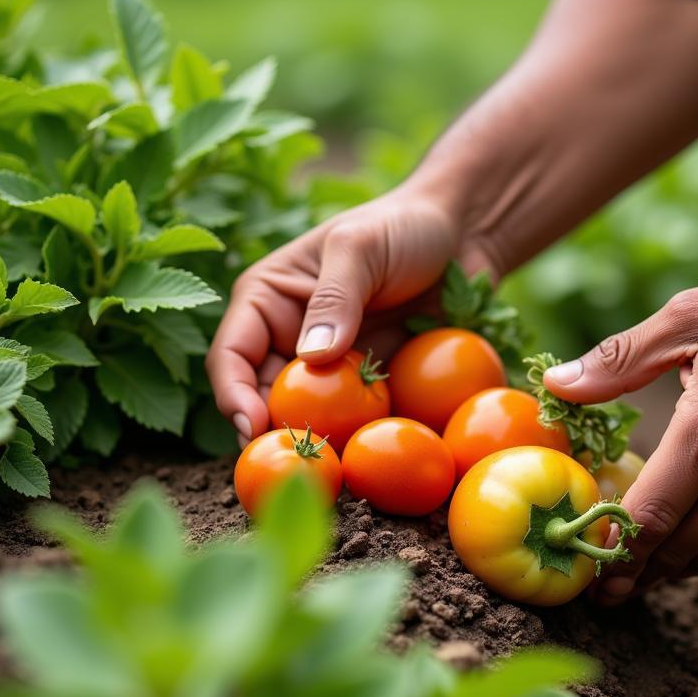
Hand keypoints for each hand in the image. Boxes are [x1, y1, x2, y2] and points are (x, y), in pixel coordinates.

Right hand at [206, 183, 494, 445]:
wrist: (464, 234)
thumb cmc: (404, 226)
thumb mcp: (361, 247)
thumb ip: (335, 296)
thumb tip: (311, 358)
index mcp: (269, 299)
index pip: (233, 354)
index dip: (233, 394)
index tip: (253, 426)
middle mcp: (291, 338)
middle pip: (264, 398)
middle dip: (272, 433)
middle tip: (292, 463)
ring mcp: (333, 366)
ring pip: (309, 417)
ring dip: (316, 444)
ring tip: (329, 471)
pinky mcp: (372, 383)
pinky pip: (359, 420)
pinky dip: (361, 439)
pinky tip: (372, 458)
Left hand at [543, 248, 697, 603]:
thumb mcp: (692, 314)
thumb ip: (619, 359)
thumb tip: (558, 383)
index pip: (649, 516)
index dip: (613, 552)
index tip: (589, 573)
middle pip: (680, 548)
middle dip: (638, 574)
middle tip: (608, 592)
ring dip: (678, 567)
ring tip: (645, 575)